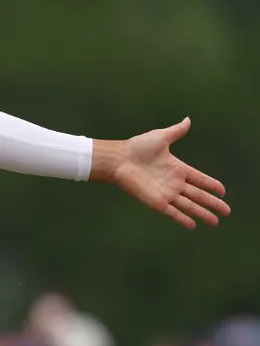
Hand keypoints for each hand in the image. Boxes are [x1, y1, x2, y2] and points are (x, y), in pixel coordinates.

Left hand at [93, 120, 228, 228]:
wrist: (119, 159)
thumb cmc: (137, 147)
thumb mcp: (161, 137)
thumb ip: (176, 131)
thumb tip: (188, 120)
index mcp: (178, 168)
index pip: (200, 179)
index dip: (211, 185)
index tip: (223, 191)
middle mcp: (174, 183)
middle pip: (199, 195)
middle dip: (213, 203)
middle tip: (227, 211)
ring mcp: (166, 193)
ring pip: (189, 206)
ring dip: (202, 214)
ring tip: (215, 222)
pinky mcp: (156, 202)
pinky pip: (173, 212)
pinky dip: (183, 219)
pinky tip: (193, 225)